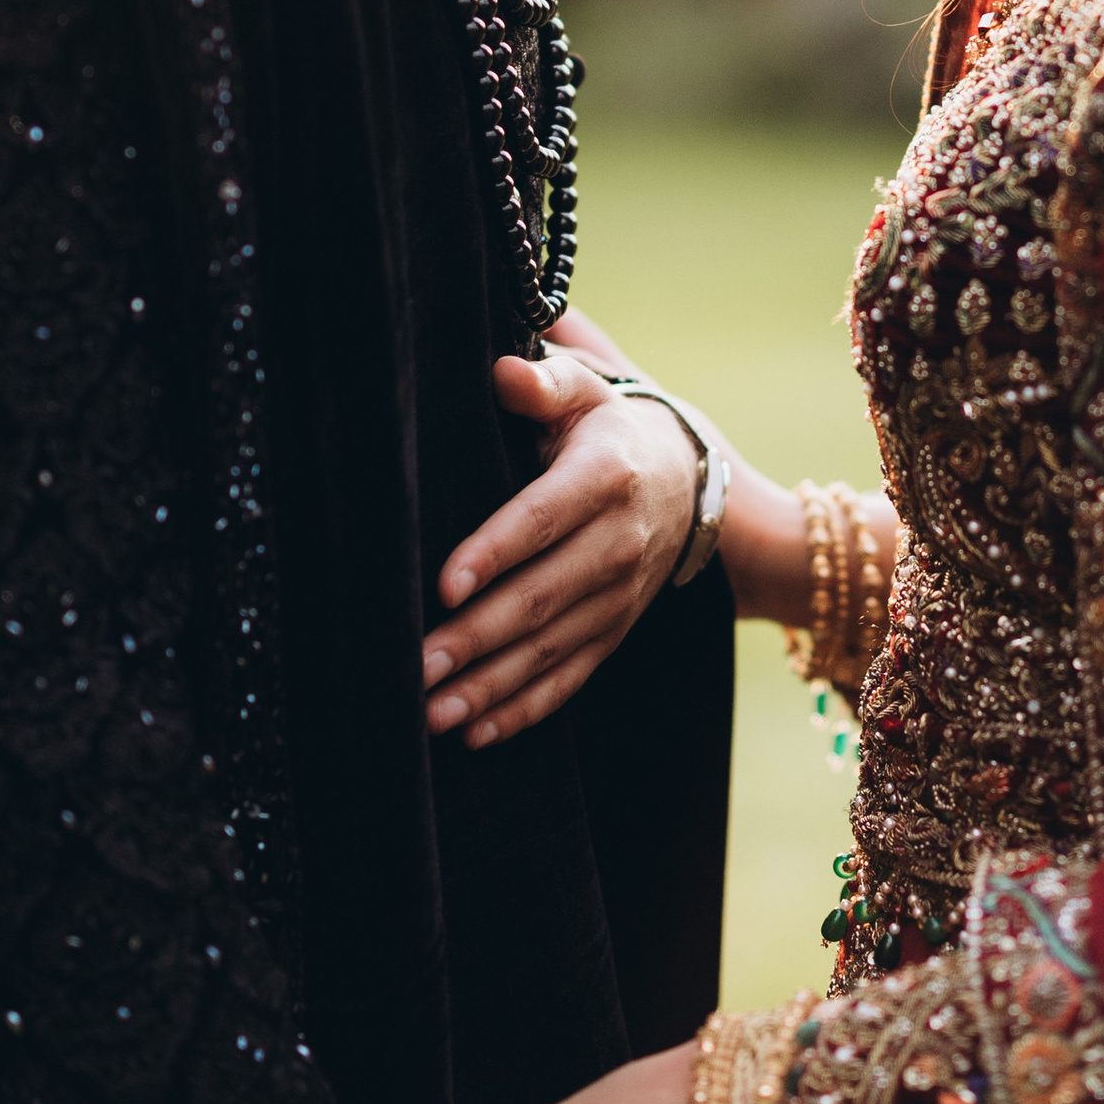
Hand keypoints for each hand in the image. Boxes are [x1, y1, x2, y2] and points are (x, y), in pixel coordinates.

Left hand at [423, 323, 703, 746]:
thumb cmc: (608, 426)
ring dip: (490, 685)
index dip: (495, 552)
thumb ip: (545, 382)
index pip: (543, 518)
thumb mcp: (586, 391)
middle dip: (477, 637)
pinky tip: (476, 731)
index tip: (445, 584)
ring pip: (551, 648)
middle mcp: (618, 543)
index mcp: (606, 477)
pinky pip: (571, 677)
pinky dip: (525, 708)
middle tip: (417, 665)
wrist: (686, 479)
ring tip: (431, 712)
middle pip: (541, 596)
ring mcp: (620, 596)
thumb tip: (503, 372)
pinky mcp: (615, 630)